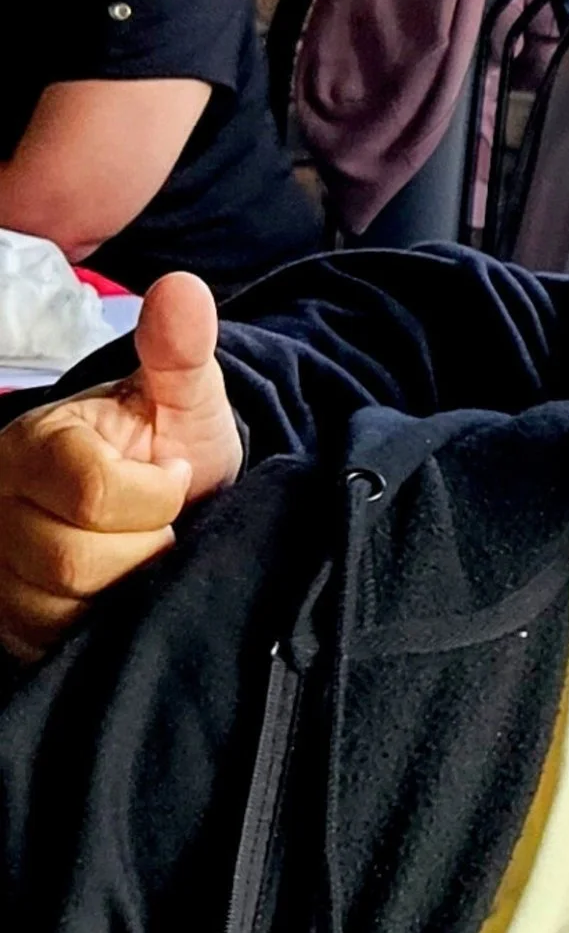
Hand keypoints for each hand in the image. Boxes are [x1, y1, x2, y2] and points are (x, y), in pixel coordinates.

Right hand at [0, 273, 238, 660]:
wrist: (164, 499)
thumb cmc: (170, 446)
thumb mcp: (186, 399)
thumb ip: (181, 352)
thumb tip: (184, 289)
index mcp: (36, 444)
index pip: (93, 491)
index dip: (154, 494)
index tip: (175, 477)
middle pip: (75, 562)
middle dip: (144, 549)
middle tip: (162, 525)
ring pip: (62, 610)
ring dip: (124, 591)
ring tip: (140, 554)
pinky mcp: (6, 619)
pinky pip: (51, 643)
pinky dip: (96, 627)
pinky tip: (118, 593)